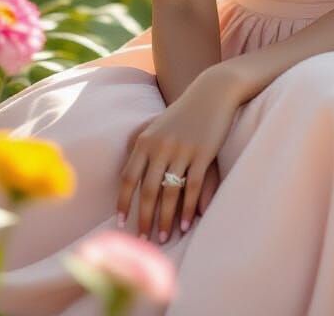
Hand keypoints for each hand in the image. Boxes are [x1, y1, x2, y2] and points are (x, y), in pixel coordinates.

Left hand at [116, 68, 241, 242]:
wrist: (212, 92)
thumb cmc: (185, 112)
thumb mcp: (158, 126)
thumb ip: (144, 148)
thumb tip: (130, 176)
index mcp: (145, 141)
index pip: (128, 178)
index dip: (123, 202)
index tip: (121, 223)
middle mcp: (160, 146)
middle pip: (147, 191)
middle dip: (143, 219)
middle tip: (142, 241)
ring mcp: (182, 150)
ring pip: (169, 193)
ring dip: (165, 219)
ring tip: (163, 238)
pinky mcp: (203, 154)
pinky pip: (193, 187)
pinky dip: (188, 209)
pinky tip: (187, 224)